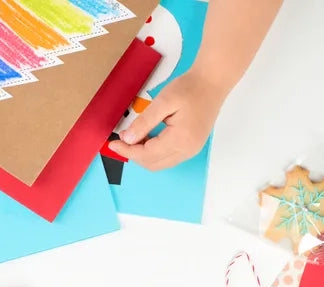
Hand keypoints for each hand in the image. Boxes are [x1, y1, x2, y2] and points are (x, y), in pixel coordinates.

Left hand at [107, 69, 226, 170]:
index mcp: (181, 139)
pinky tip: (146, 139)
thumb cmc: (190, 87)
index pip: (146, 154)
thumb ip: (144, 122)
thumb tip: (127, 139)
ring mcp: (191, 151)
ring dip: (143, 155)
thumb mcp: (163, 101)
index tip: (113, 143)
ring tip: (133, 137)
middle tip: (122, 139)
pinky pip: (167, 158)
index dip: (127, 151)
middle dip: (134, 155)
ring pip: (159, 163)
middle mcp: (187, 150)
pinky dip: (153, 152)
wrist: (213, 81)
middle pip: (152, 164)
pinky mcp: (191, 147)